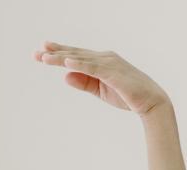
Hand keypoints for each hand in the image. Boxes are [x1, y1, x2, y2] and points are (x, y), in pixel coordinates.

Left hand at [33, 42, 169, 116]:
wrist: (150, 102)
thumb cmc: (125, 95)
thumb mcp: (99, 90)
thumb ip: (83, 83)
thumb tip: (65, 76)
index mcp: (100, 62)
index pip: (76, 56)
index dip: (59, 53)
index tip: (42, 51)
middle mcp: (104, 58)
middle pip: (75, 54)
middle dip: (55, 53)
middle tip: (36, 52)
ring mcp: (109, 64)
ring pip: (81, 59)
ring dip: (62, 57)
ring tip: (44, 57)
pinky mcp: (113, 73)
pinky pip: (93, 68)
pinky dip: (80, 64)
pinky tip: (67, 62)